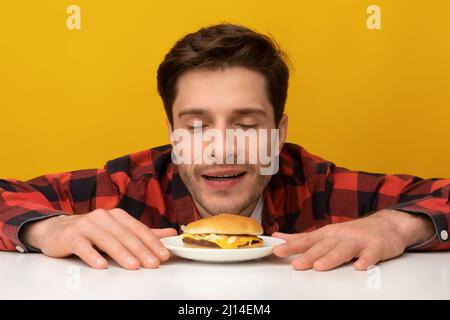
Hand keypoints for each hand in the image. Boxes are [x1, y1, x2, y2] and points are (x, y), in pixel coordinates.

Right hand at [20, 208, 177, 269]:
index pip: (139, 229)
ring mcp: (86, 225)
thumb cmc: (91, 232)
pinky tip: (101, 265)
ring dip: (121, 253)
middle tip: (153, 263)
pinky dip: (92, 255)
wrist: (56, 230)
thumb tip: (170, 234)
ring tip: (133, 265)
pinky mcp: (70, 235)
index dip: (153, 242)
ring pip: (107, 239)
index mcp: (117, 215)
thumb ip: (143, 233)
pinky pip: (83, 246)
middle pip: (125, 235)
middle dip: (141, 250)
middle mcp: (103, 217)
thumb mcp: (118, 231)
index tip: (164, 255)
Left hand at [272, 209, 433, 270]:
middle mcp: (341, 235)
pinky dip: (366, 260)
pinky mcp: (377, 246)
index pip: (306, 240)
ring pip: (343, 250)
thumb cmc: (353, 232)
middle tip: (295, 264)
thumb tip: (278, 237)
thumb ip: (303, 238)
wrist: (387, 224)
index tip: (277, 251)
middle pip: (323, 246)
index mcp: (328, 234)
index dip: (291, 246)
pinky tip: (360, 267)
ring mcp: (359, 240)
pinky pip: (371, 254)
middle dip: (308, 255)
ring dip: (331, 258)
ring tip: (320, 266)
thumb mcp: (326, 232)